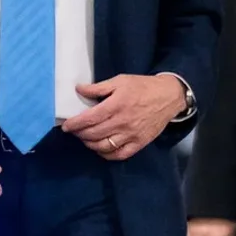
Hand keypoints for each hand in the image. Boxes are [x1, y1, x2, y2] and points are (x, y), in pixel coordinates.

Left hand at [63, 74, 188, 161]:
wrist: (169, 96)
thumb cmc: (143, 86)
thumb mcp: (120, 80)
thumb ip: (98, 87)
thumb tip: (79, 89)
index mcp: (117, 105)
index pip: (89, 119)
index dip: (74, 124)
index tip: (66, 126)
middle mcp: (123, 122)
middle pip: (94, 134)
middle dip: (80, 134)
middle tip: (75, 131)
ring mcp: (131, 135)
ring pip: (104, 146)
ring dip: (90, 144)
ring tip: (86, 139)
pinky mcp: (139, 143)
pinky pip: (119, 154)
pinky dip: (106, 154)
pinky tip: (101, 148)